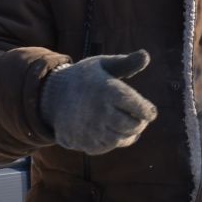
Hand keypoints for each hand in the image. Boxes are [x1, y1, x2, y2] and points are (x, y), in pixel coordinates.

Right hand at [40, 51, 157, 154]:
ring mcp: (92, 129)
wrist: (52, 97)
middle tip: (140, 119)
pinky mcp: (86, 142)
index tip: (150, 111)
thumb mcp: (102, 64)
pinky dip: (115, 141)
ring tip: (128, 125)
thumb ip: (126, 62)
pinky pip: (109, 146)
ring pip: (122, 139)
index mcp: (108, 90)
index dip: (148, 111)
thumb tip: (146, 56)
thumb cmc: (84, 78)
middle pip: (133, 125)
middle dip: (140, 123)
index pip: (140, 108)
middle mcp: (100, 111)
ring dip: (129, 134)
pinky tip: (114, 131)